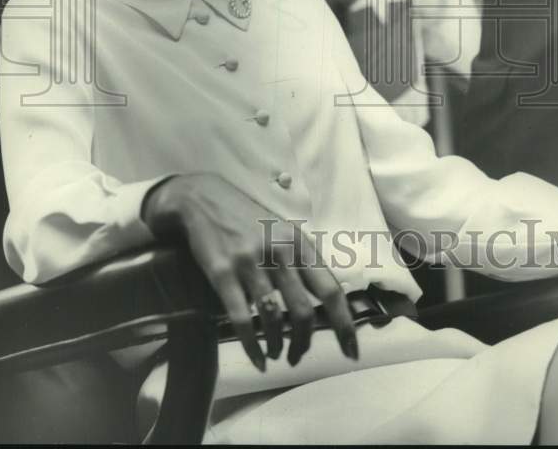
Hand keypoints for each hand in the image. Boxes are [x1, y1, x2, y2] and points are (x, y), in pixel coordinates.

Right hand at [141, 173, 358, 370]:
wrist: (205, 199)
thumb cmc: (249, 220)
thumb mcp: (284, 232)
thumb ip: (303, 262)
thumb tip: (328, 299)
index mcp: (300, 243)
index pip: (330, 290)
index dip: (344, 324)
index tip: (351, 351)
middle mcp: (280, 252)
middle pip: (303, 310)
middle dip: (304, 342)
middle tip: (298, 356)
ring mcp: (251, 262)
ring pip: (274, 318)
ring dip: (278, 345)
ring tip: (276, 353)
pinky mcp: (223, 273)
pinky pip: (242, 318)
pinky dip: (252, 346)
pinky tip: (257, 358)